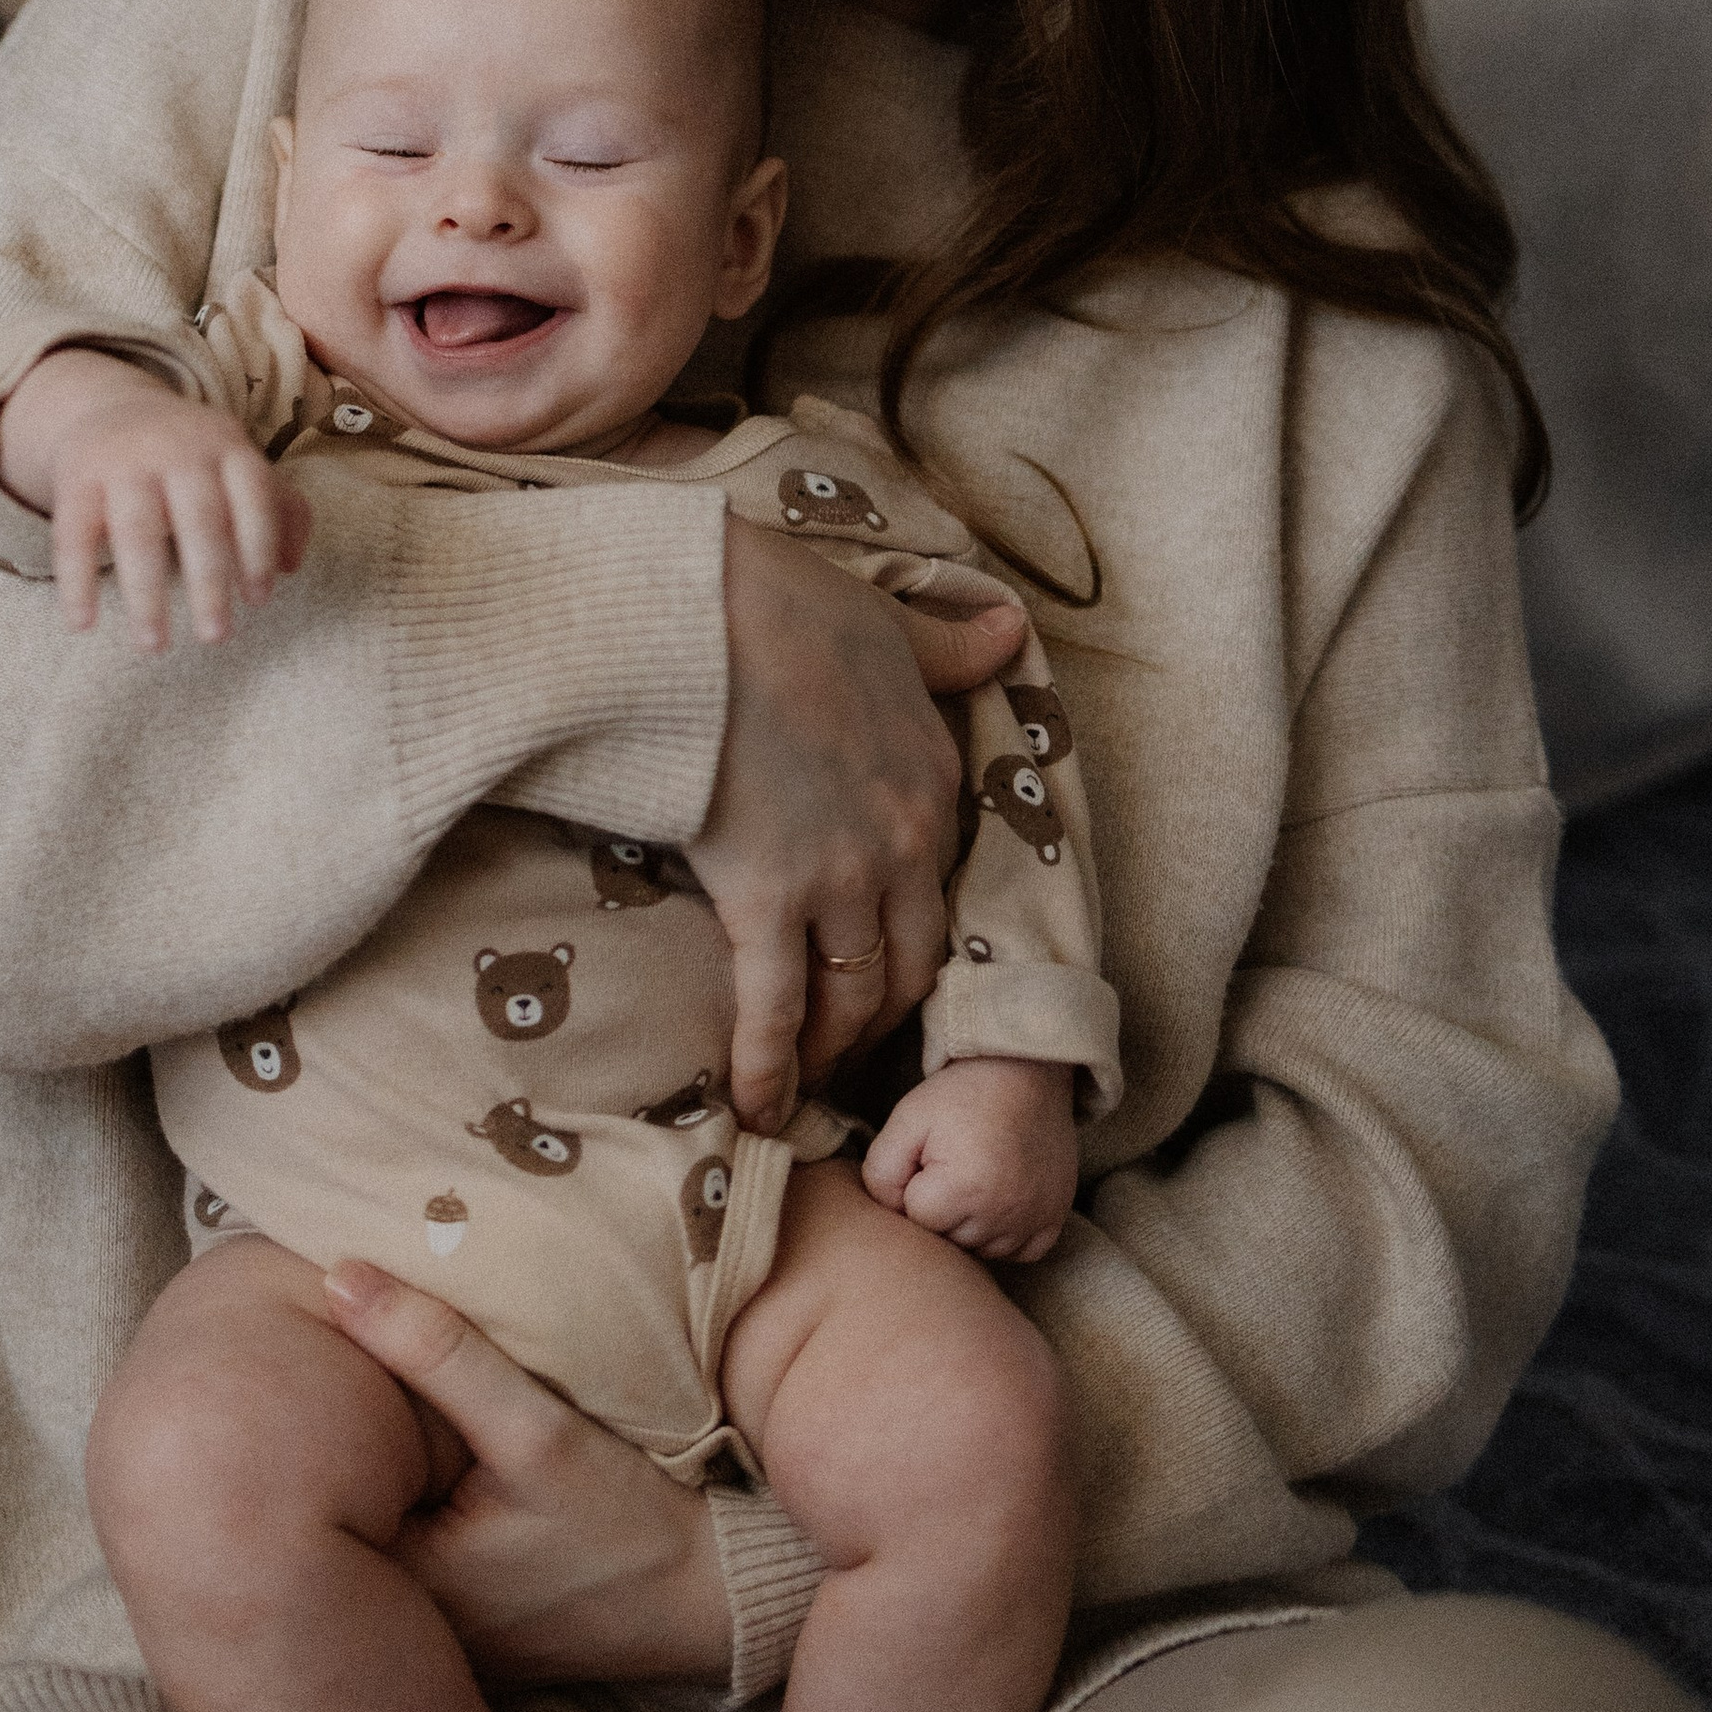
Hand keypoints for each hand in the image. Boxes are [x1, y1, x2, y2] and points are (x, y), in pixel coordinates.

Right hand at [0, 348, 309, 649]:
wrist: (112, 407)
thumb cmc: (193, 459)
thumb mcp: (240, 466)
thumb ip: (281, 510)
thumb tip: (290, 567)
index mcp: (225, 445)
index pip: (253, 495)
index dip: (258, 549)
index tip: (258, 602)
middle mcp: (175, 449)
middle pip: (198, 518)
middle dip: (209, 582)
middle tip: (216, 637)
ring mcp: (122, 463)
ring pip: (135, 531)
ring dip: (145, 594)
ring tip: (154, 646)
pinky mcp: (76, 480)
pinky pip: (73, 535)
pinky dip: (76, 581)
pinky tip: (83, 625)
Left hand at [325, 1261, 732, 1682]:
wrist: (712, 1596)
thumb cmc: (633, 1520)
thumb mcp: (538, 1428)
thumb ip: (438, 1353)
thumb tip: (339, 1277)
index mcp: (398, 1588)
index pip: (299, 1488)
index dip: (288, 1413)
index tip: (283, 1346)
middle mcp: (393, 1626)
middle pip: (319, 1510)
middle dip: (311, 1437)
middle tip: (298, 1355)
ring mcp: (422, 1631)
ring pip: (354, 1526)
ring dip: (349, 1463)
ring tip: (335, 1387)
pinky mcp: (452, 1618)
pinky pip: (393, 1540)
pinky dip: (389, 1490)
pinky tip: (397, 1441)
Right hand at [687, 521, 1028, 1131]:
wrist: (697, 611)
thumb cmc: (777, 602)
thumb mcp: (887, 621)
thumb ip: (952, 645)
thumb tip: (1013, 628)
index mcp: (932, 777)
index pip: (938, 888)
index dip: (909, 936)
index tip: (879, 967)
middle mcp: (905, 841)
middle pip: (911, 964)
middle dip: (879, 1014)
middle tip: (843, 1045)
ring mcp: (842, 877)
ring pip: (854, 998)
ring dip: (830, 1049)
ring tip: (802, 1083)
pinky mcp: (769, 901)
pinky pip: (779, 1010)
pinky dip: (770, 1067)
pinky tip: (755, 1108)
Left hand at [861, 1056, 1079, 1261]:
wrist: (1027, 1072)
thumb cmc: (962, 1095)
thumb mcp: (907, 1119)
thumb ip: (880, 1172)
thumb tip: (889, 1213)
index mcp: (964, 1189)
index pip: (916, 1218)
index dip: (914, 1185)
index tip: (928, 1156)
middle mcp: (1003, 1213)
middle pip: (948, 1240)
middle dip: (940, 1208)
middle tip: (953, 1163)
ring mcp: (1033, 1219)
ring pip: (981, 1250)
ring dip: (971, 1224)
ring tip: (975, 1176)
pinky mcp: (1054, 1218)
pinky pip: (1021, 1252)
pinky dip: (1006, 1234)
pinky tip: (1000, 1199)